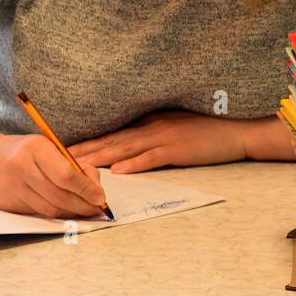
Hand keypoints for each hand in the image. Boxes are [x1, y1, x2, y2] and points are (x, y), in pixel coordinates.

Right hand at [0, 133, 108, 219]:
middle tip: (96, 209)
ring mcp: (12, 186)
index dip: (86, 189)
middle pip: (59, 195)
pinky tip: (65, 211)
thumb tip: (95, 189)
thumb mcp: (49, 148)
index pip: (66, 174)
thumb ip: (74, 165)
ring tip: (83, 211)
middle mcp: (21, 166)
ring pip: (50, 208)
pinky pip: (38, 213)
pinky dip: (55, 214)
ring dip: (71, 213)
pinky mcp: (8, 203)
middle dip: (82, 205)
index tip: (100, 198)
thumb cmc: (26, 153)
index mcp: (36, 147)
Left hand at [67, 110, 247, 172]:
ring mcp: (163, 137)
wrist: (238, 129)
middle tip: (57, 158)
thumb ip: (151, 136)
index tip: (64, 148)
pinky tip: (116, 172)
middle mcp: (150, 127)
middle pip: (111, 140)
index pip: (112, 133)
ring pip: (124, 148)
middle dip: (84, 150)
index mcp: (148, 122)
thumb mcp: (174, 128)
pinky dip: (132, 166)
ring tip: (76, 167)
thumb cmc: (208, 131)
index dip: (88, 141)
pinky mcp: (178, 149)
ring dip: (99, 158)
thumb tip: (127, 153)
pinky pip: (151, 158)